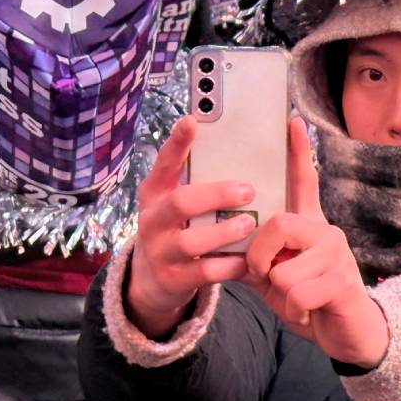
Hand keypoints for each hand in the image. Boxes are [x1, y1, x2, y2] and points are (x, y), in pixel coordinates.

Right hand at [125, 116, 257, 337]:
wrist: (151, 280)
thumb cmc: (176, 227)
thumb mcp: (175, 200)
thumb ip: (195, 178)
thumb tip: (235, 141)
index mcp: (155, 193)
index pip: (164, 163)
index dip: (177, 143)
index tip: (192, 120)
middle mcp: (152, 220)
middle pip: (181, 203)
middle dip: (216, 194)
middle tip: (248, 190)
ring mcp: (161, 251)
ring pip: (192, 240)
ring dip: (224, 232)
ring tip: (248, 224)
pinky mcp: (173, 279)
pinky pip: (205, 271)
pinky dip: (230, 265)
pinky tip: (248, 259)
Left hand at [241, 119, 389, 368]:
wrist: (348, 333)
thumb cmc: (310, 300)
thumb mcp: (275, 279)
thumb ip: (255, 260)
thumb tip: (225, 246)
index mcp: (309, 226)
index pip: (304, 180)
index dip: (297, 152)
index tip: (291, 120)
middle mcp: (326, 231)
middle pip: (278, 224)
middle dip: (260, 257)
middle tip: (267, 276)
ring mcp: (336, 254)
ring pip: (283, 270)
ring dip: (279, 295)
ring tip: (296, 301)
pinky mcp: (342, 280)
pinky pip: (297, 293)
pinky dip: (294, 311)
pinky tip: (309, 312)